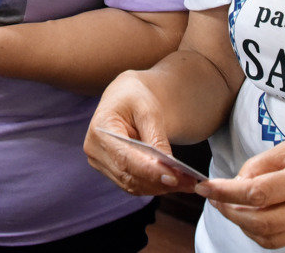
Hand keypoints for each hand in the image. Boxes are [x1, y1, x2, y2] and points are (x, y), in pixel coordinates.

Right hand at [84, 71, 198, 195]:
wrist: (124, 96)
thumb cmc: (135, 97)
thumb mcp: (149, 111)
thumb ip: (157, 139)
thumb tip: (169, 168)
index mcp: (100, 129)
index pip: (124, 157)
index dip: (148, 171)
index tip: (173, 177)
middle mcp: (95, 150)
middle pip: (128, 175)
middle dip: (160, 182)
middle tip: (190, 183)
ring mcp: (100, 162)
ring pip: (132, 184)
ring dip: (159, 187)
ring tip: (187, 183)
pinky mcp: (111, 170)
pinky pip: (133, 184)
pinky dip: (154, 185)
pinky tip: (174, 182)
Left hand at [196, 134, 284, 248]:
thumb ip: (260, 164)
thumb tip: (235, 182)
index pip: (255, 193)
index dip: (225, 192)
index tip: (205, 187)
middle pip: (257, 221)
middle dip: (228, 211)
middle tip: (214, 198)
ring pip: (266, 236)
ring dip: (241, 223)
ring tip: (231, 206)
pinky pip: (279, 240)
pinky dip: (258, 231)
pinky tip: (251, 215)